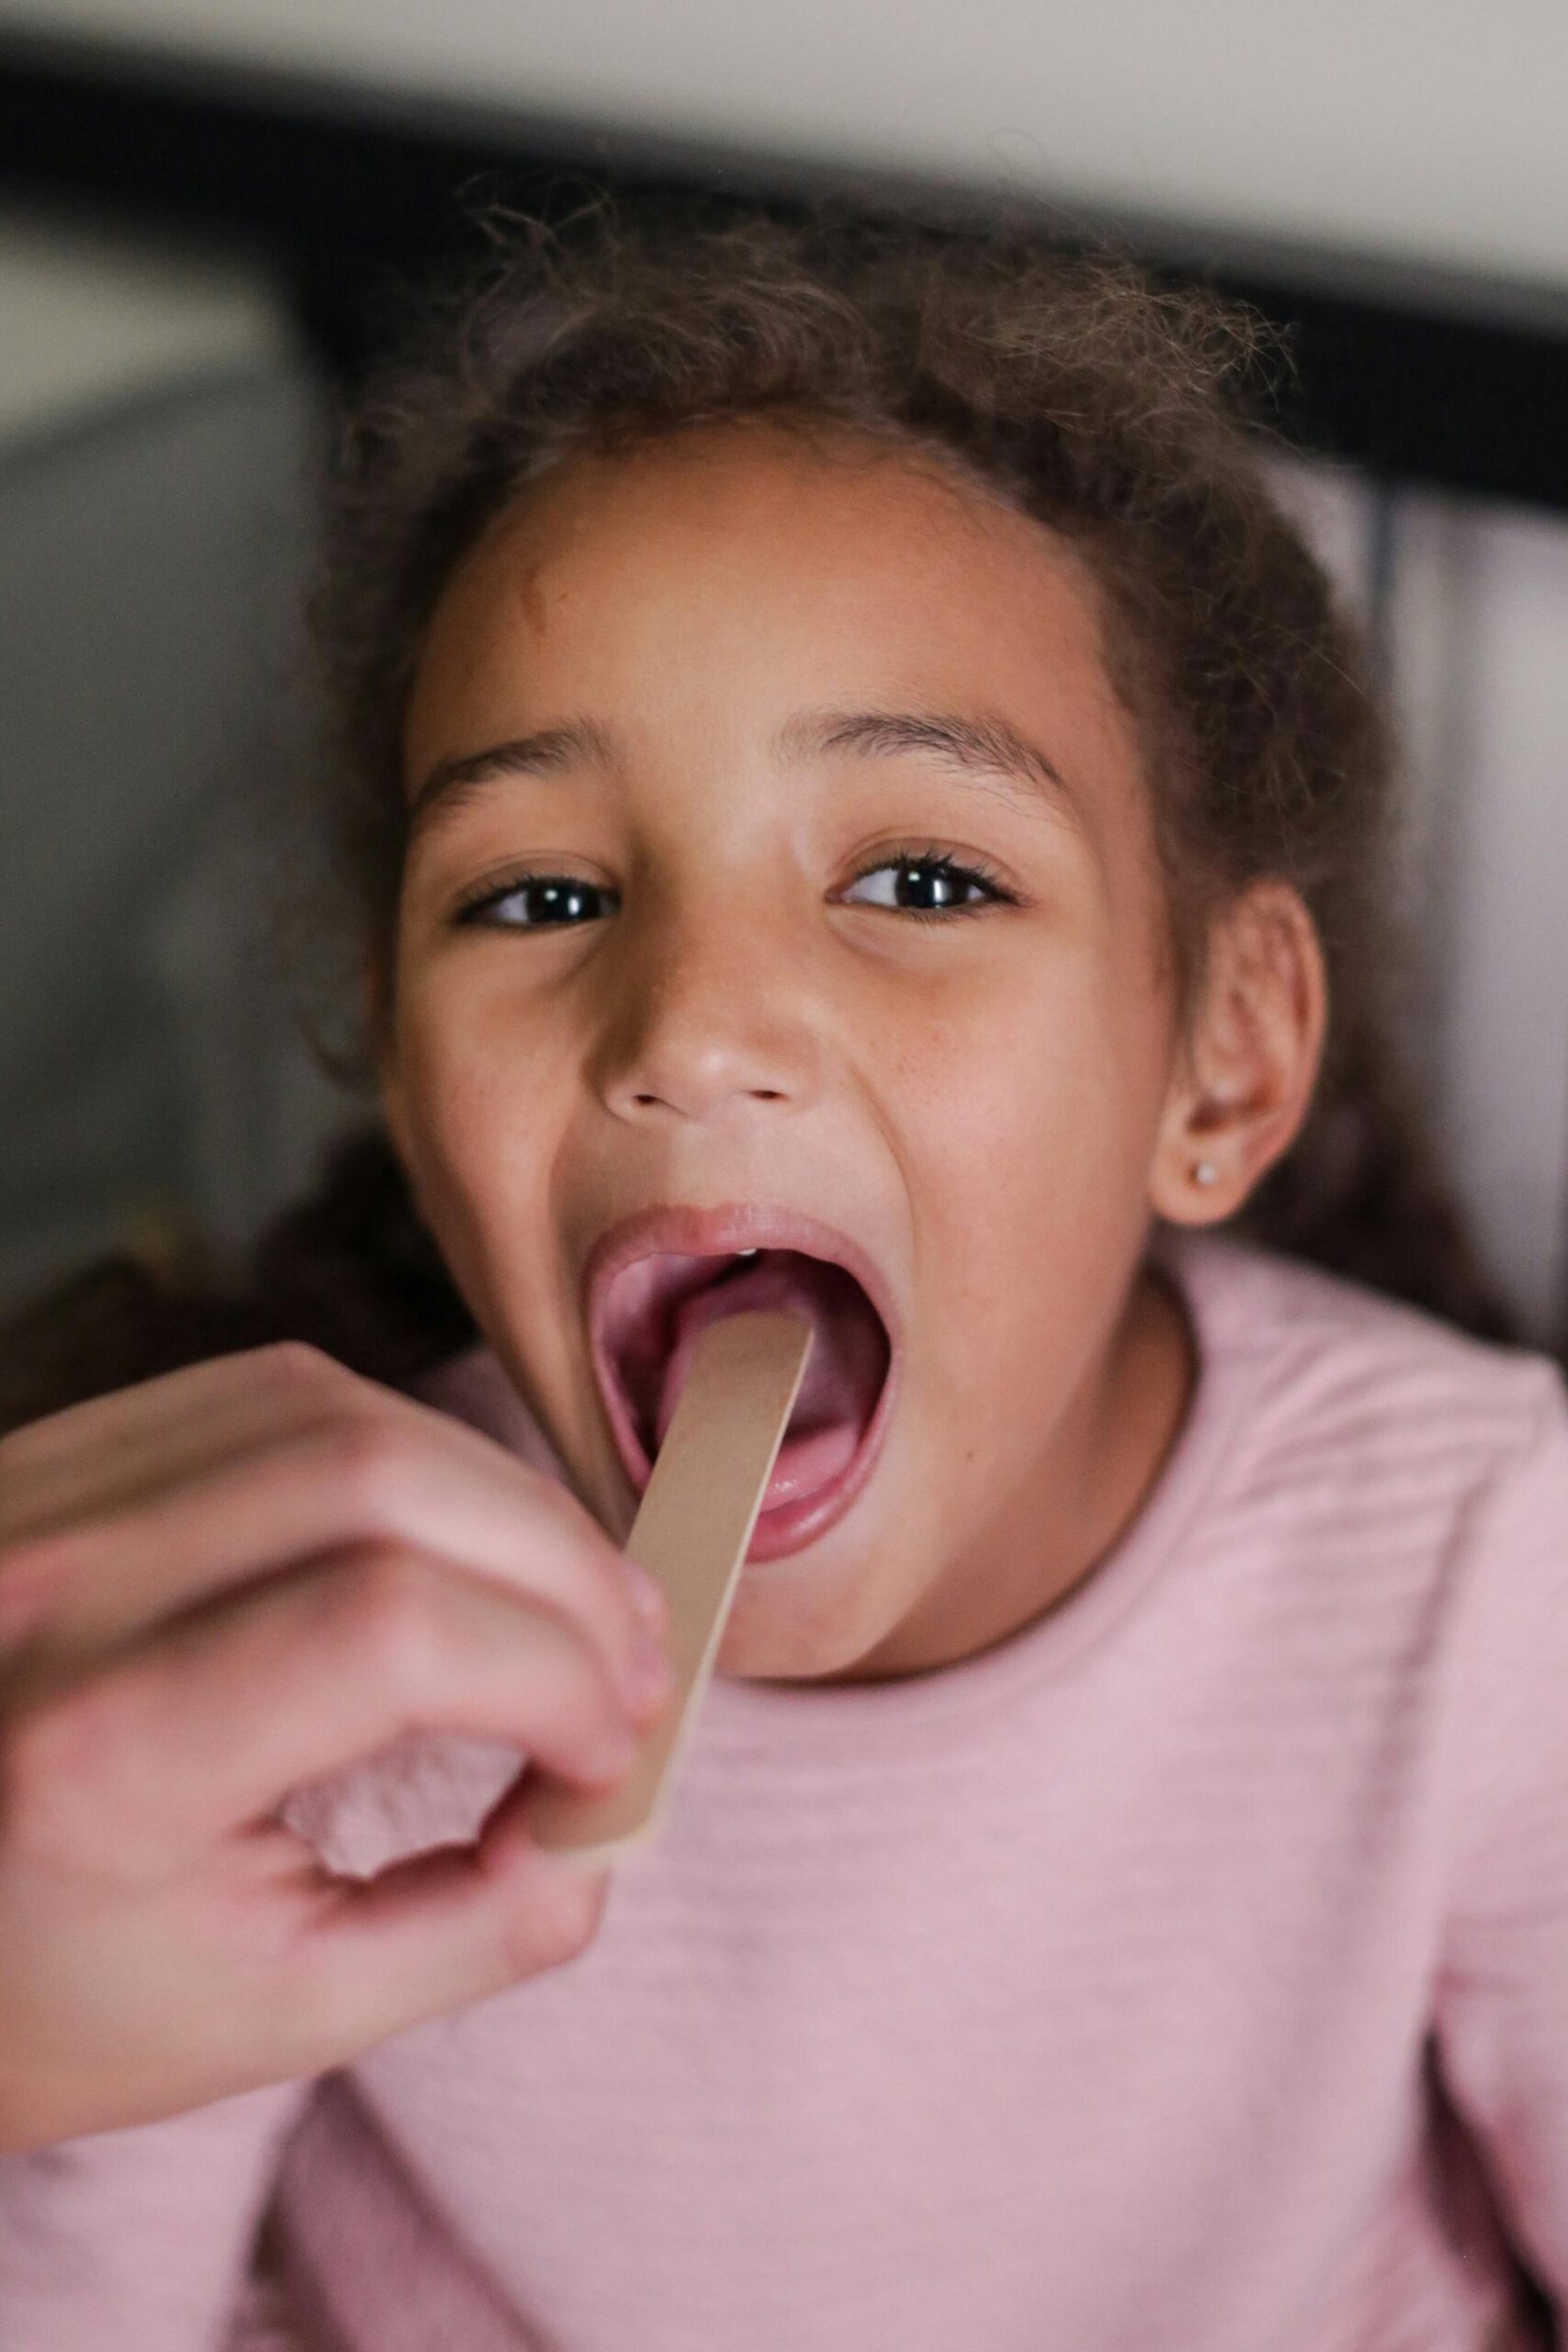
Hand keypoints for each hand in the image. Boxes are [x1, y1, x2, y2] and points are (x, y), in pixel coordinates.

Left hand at [0, 1341, 669, 2150]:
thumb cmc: (58, 1989)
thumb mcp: (271, 2017)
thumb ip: (476, 1928)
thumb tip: (613, 1818)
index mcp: (97, 1755)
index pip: (391, 1629)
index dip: (555, 1673)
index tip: (611, 1757)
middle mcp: (55, 1588)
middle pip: (384, 1478)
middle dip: (559, 1564)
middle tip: (634, 1664)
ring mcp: (41, 1496)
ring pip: (341, 1408)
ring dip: (499, 1496)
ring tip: (571, 1598)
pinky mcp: (57, 1452)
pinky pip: (275, 1391)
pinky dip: (408, 1450)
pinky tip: (464, 1533)